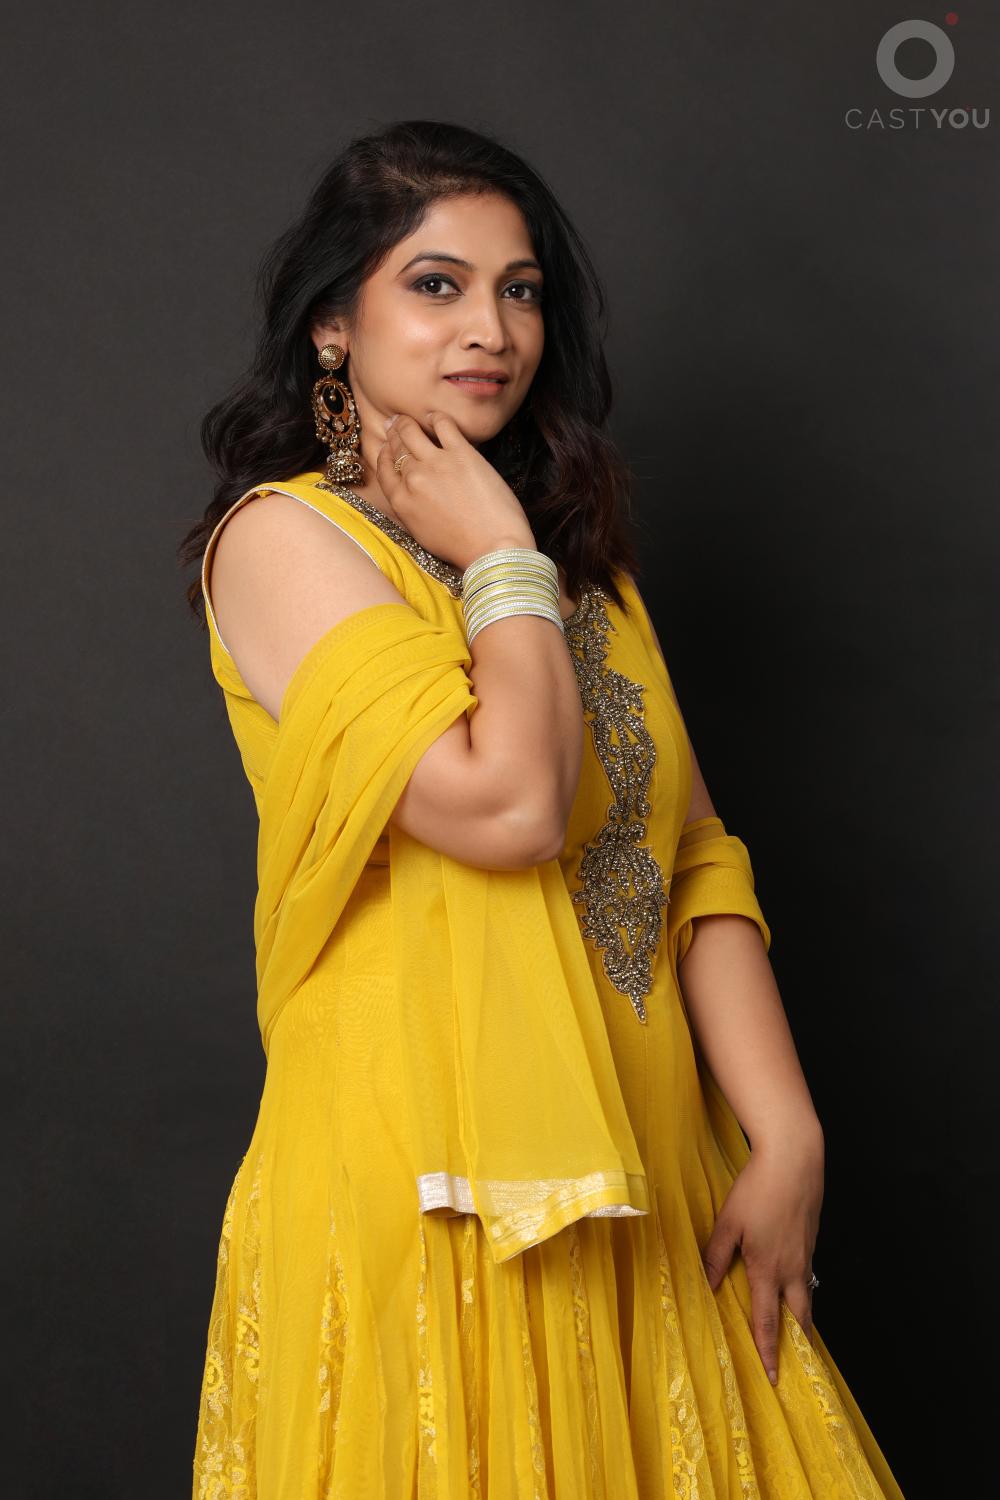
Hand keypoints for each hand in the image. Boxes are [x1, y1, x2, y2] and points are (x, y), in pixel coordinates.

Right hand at [376, 411, 535, 570]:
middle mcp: (413, 479)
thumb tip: (408, 490)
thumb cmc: (462, 548)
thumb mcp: (422, 534)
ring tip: (407, 419)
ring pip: (412, 432)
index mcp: (401, 502)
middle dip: (394, 434)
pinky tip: (435, 419)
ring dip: (406, 423)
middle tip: (395, 424)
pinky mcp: (461, 453)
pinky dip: (436, 418)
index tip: (387, 447)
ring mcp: (436, 463)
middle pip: (397, 447)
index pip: (384, 468)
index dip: (384, 454)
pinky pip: (443, 424)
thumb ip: (410, 509)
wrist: (492, 548)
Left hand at [701, 1135, 823, 1384]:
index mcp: (768, 1269)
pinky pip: (809, 1276)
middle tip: (795, 1366)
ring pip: (808, 1297)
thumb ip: (716, 1256)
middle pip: (798, 1317)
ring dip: (803, 1320)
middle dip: (796, 1344)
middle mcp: (792, 1269)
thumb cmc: (758, 1189)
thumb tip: (705, 1286)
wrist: (795, 1159)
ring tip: (799, 1336)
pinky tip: (796, 1288)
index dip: (769, 1351)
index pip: (767, 1321)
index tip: (774, 1377)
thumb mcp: (729, 1222)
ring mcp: (806, 1255)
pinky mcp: (812, 1240)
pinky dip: (805, 1292)